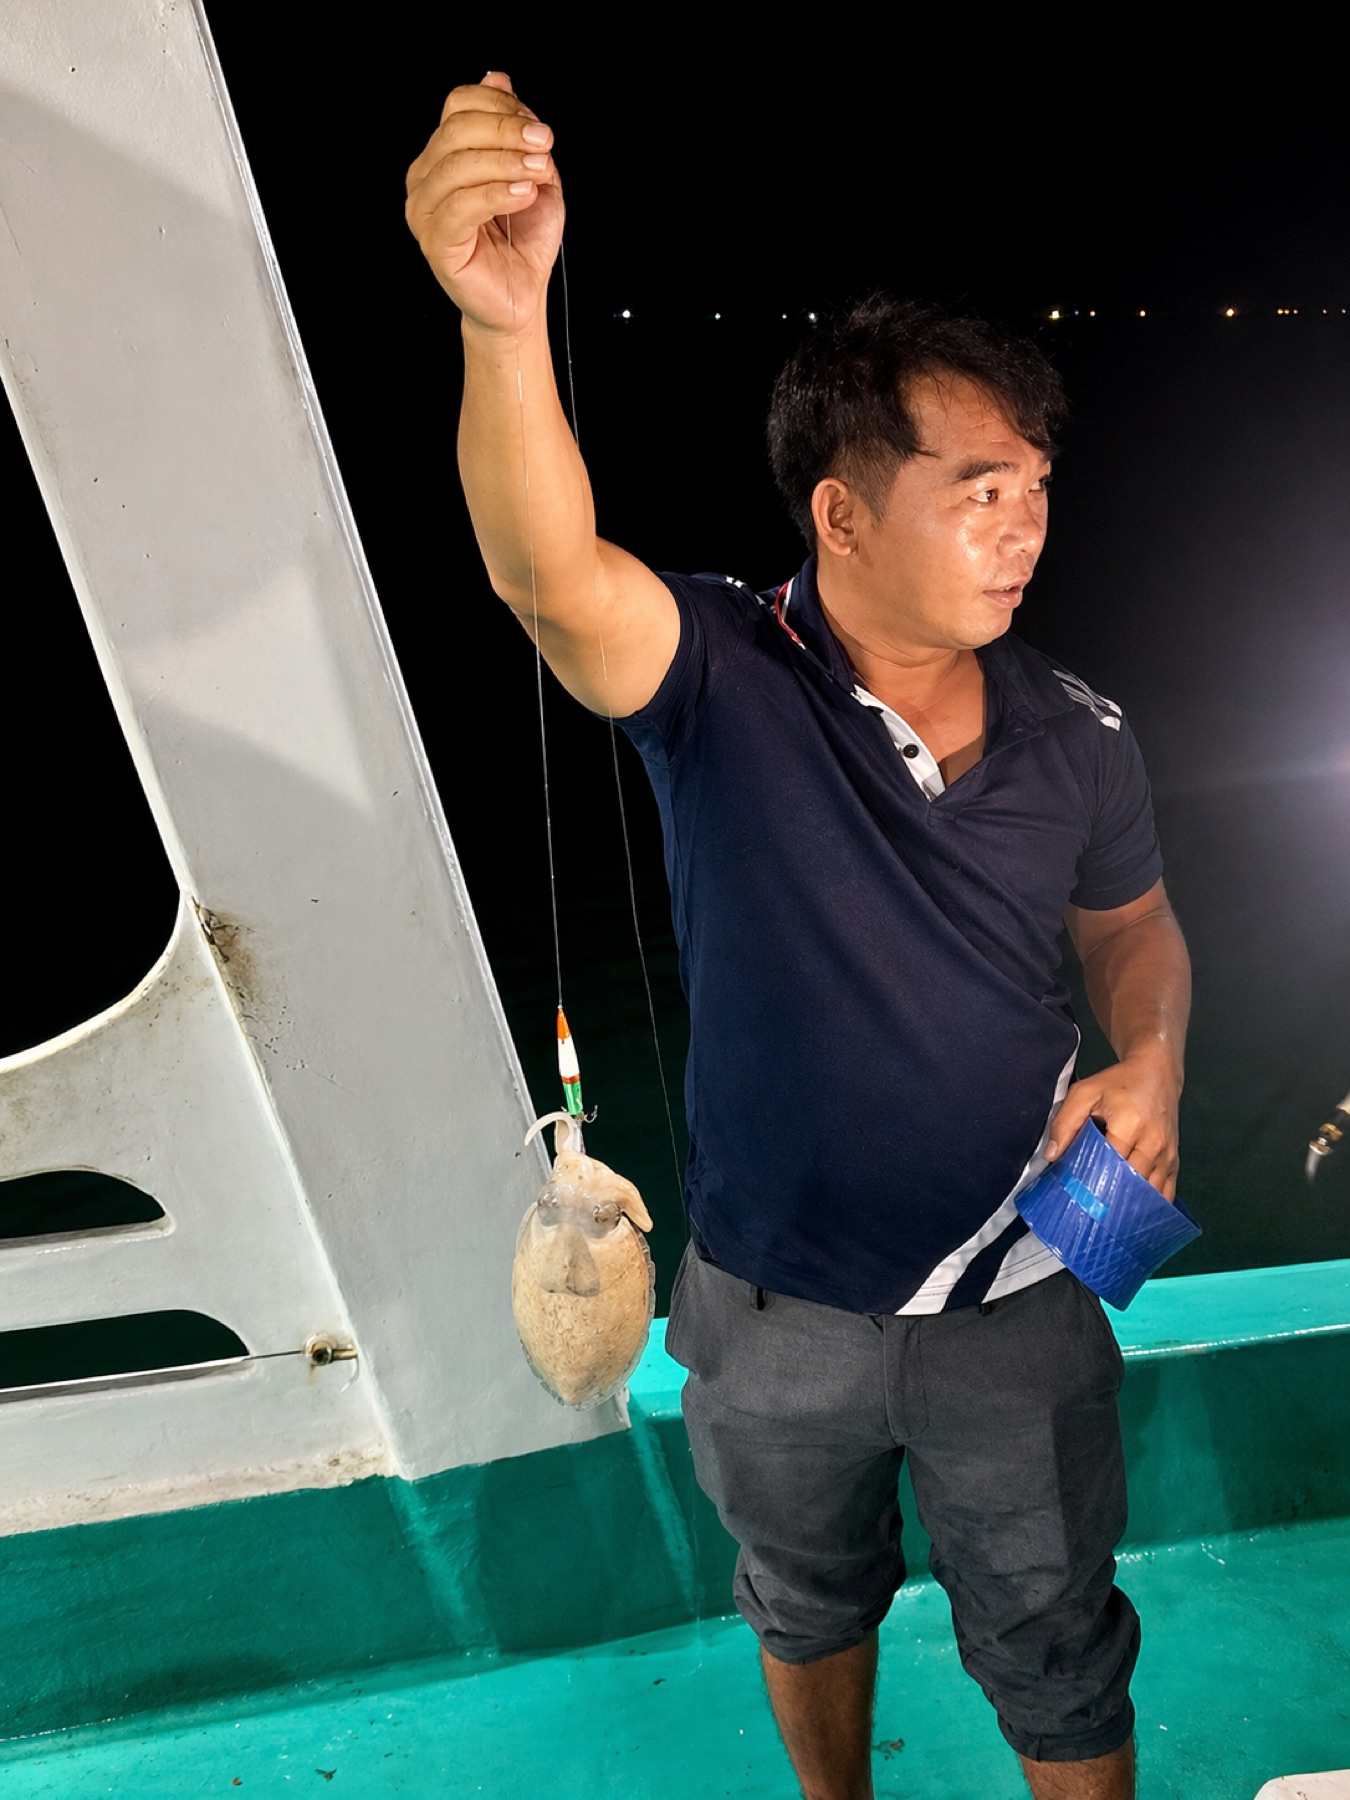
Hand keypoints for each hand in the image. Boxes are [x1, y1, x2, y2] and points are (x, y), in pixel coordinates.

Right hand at [404, 73, 562, 335]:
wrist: (522, 295)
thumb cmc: (524, 238)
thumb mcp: (532, 170)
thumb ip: (515, 128)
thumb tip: (498, 77)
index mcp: (444, 154)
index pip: (458, 105)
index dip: (500, 105)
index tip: (539, 127)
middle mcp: (426, 178)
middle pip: (456, 129)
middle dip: (506, 131)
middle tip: (544, 144)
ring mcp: (425, 211)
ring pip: (458, 164)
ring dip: (506, 162)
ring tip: (539, 173)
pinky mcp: (436, 242)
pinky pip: (462, 206)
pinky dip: (497, 194)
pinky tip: (524, 195)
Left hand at [1045, 1047, 1180, 1200]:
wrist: (1157, 1072)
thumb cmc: (1119, 1082)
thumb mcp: (1085, 1093)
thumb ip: (1065, 1122)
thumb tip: (1052, 1155)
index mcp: (1130, 1124)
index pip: (1110, 1165)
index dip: (1093, 1182)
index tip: (1078, 1197)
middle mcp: (1153, 1142)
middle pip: (1130, 1183)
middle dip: (1110, 1197)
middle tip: (1090, 1210)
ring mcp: (1167, 1153)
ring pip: (1148, 1192)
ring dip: (1129, 1203)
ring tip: (1109, 1214)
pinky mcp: (1174, 1159)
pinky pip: (1166, 1190)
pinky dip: (1150, 1202)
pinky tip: (1134, 1209)